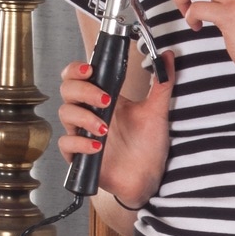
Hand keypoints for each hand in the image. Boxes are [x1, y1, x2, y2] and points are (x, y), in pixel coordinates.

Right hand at [57, 53, 173, 205]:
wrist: (149, 179)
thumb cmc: (149, 146)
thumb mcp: (157, 112)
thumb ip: (162, 83)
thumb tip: (169, 56)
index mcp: (104, 99)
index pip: (77, 76)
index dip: (76, 69)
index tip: (89, 69)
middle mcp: (90, 113)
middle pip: (67, 89)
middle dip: (83, 90)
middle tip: (104, 100)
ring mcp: (82, 134)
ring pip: (65, 113)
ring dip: (84, 117)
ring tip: (105, 128)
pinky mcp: (79, 155)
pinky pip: (66, 144)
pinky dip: (79, 143)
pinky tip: (97, 147)